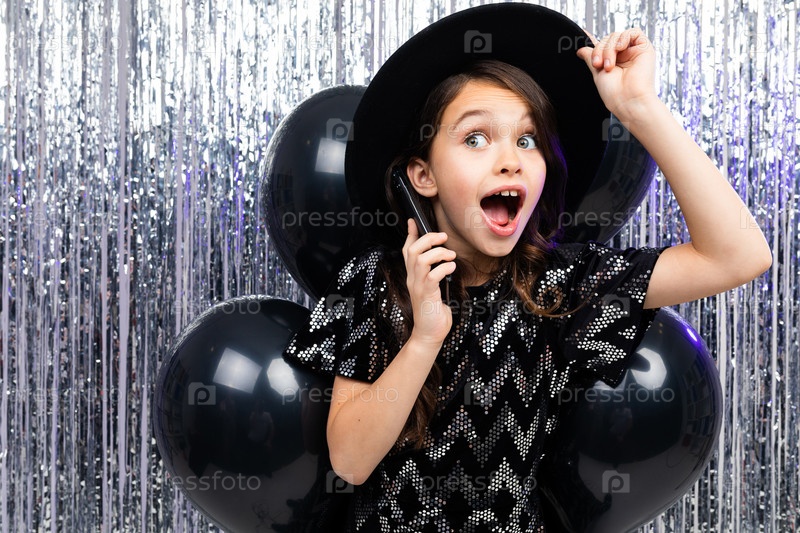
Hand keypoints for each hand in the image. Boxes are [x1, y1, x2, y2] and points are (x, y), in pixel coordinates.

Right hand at [401, 219, 456, 345]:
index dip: (410, 234)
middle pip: (413, 250)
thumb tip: (443, 260)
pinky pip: (433, 275)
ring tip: (450, 256)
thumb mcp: (433, 288)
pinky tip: (451, 269)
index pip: (407, 250)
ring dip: (438, 253)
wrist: (430, 333)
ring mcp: (418, 286)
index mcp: (413, 275)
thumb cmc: (433, 310)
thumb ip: (434, 273)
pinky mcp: (427, 294)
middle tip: (443, 238)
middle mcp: (412, 278)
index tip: (413, 221)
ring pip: (421, 259)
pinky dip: (445, 268)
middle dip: (428, 238)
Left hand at [576, 29, 657, 120]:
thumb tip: (580, 49)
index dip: (593, 41)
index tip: (583, 34)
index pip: (603, 46)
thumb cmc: (613, 93)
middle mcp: (624, 56)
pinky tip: (620, 48)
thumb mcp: (597, 73)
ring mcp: (634, 51)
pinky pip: (634, 32)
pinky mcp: (644, 48)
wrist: (628, 100)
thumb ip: (590, 57)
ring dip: (609, 48)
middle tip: (598, 64)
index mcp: (612, 61)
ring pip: (617, 35)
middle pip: (607, 40)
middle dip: (599, 50)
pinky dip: (623, 38)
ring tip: (609, 65)